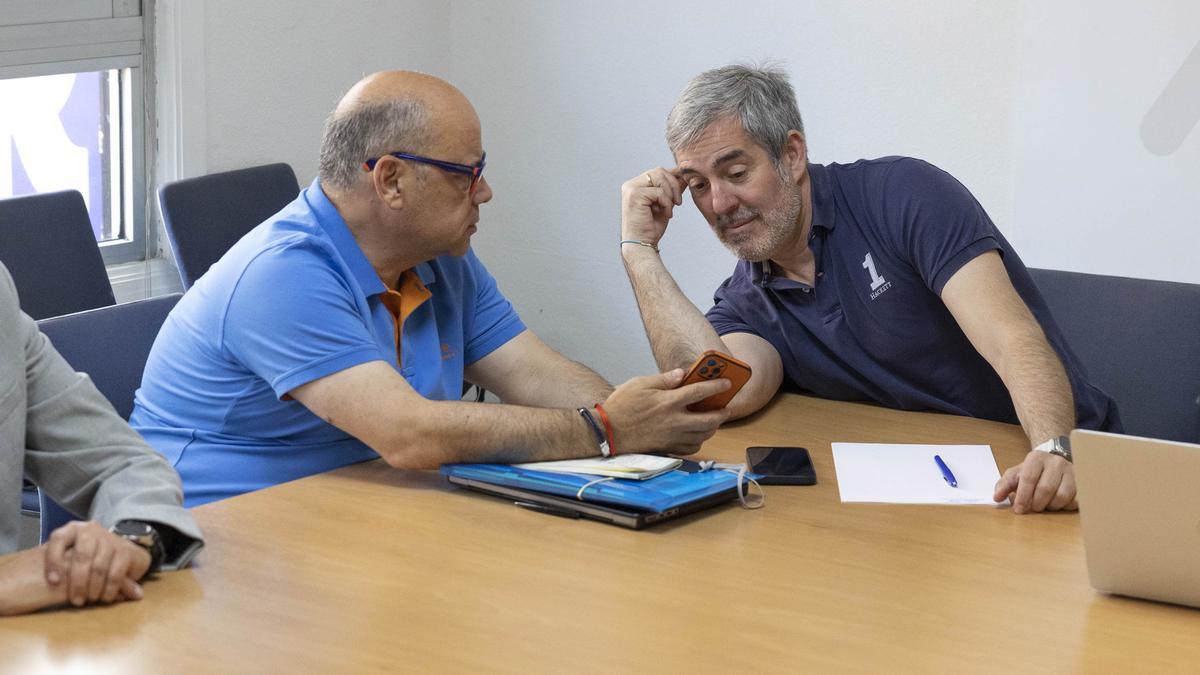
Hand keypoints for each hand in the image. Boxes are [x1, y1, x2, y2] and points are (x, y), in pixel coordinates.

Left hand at [43, 521, 149, 606]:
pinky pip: (115, 573)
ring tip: (90, 600)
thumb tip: (43, 583)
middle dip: (77, 582)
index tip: (53, 582)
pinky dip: (109, 589)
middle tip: (75, 600)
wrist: (125, 553)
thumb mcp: (70, 556)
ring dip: (94, 588)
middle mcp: (92, 530)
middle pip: (81, 556)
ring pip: (99, 567)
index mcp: (73, 530)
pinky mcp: (126, 551)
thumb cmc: (90, 558)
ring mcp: (111, 539)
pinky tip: (105, 597)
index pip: (59, 539)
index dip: (54, 560)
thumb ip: (59, 563)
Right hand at [601, 369, 730, 455]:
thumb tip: (682, 374)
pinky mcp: (667, 447)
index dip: (716, 386)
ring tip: (714, 421)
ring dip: (713, 428)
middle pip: (708, 419)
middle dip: (721, 414)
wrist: (608, 431)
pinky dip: (699, 441)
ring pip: (703, 436)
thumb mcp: (639, 383)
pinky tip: (697, 435)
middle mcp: (675, 421)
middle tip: (726, 408)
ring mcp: (672, 436)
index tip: (727, 383)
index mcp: (669, 401)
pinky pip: (691, 448)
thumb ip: (663, 379)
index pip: (700, 392)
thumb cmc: (621, 405)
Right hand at [620, 167, 684, 245]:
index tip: (683, 188)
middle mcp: (631, 184)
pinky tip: (666, 214)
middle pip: (660, 171)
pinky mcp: (634, 195)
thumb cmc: (651, 227)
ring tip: (671, 209)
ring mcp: (631, 189)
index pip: (658, 172)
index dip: (673, 177)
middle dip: (674, 185)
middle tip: (679, 202)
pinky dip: (667, 203)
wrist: (642, 244)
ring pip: (659, 177)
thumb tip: (684, 176)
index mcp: (636, 185)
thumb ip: (671, 189)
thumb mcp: (666, 203)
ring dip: (671, 194)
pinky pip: (659, 191)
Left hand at [993, 452, 1077, 513]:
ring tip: (1045, 504)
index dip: (1023, 496)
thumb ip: (1004, 485)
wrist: (1054, 464)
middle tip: (1033, 508)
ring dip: (1051, 506)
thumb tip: (997, 497)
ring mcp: (1072, 471)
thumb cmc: (1033, 472)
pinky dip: (1065, 507)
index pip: (1029, 478)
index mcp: (1036, 458)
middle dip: (1036, 503)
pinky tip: (1058, 503)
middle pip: (1046, 489)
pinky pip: (1075, 501)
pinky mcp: (1083, 482)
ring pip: (1062, 496)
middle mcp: (1056, 462)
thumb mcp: (1015, 475)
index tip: (1019, 509)